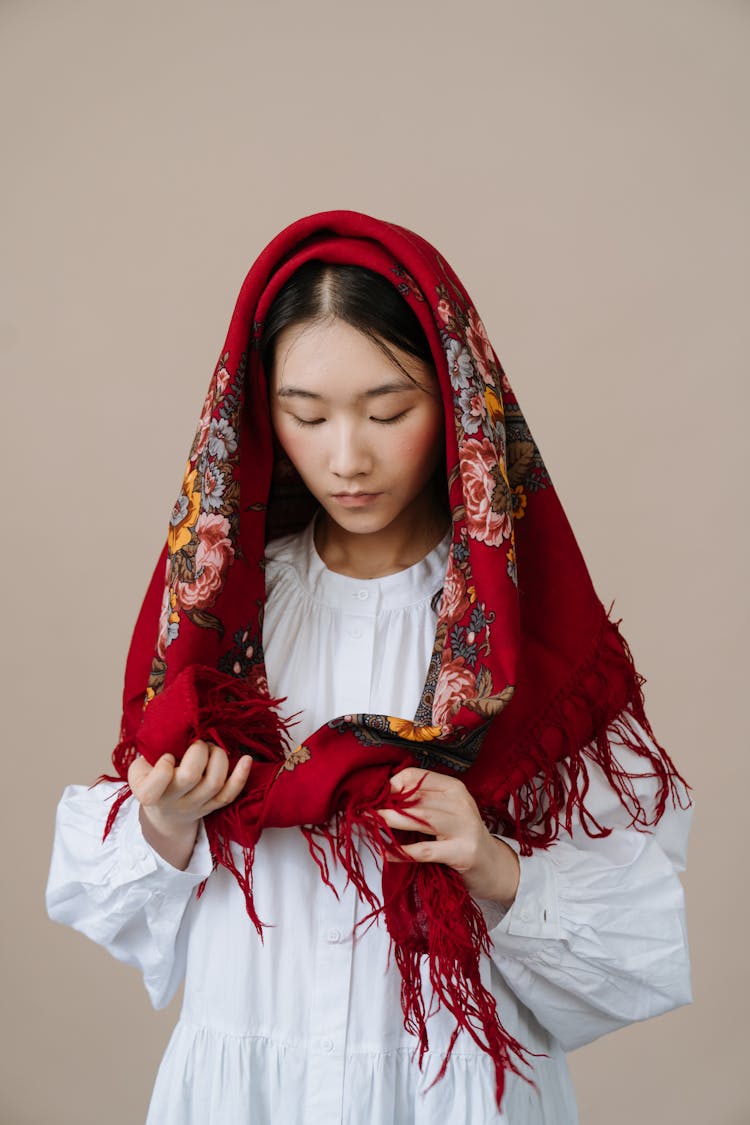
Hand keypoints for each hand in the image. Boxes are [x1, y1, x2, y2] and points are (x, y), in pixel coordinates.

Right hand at [128, 741, 251, 869]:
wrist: (164, 813)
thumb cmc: (151, 779)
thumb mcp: (141, 767)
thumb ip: (151, 752)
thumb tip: (176, 727)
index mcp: (147, 792)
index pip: (155, 785)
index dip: (164, 767)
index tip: (168, 756)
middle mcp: (172, 802)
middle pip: (191, 776)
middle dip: (198, 750)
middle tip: (197, 743)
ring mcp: (194, 807)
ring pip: (214, 783)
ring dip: (218, 757)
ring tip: (212, 749)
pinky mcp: (211, 808)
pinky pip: (229, 794)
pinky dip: (241, 776)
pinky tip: (246, 759)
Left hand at [378, 767, 519, 907]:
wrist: (494, 866)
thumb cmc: (461, 836)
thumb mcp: (446, 811)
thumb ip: (421, 801)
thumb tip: (382, 796)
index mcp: (454, 788)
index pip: (416, 777)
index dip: (392, 785)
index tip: (375, 797)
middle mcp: (460, 803)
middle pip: (415, 797)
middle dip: (386, 804)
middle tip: (365, 811)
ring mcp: (464, 827)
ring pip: (419, 818)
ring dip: (390, 821)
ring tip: (371, 824)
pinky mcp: (462, 853)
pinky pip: (424, 851)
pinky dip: (401, 851)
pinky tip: (386, 852)